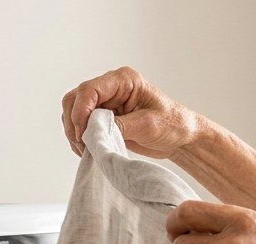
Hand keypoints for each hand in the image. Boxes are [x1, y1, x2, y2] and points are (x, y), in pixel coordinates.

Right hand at [61, 67, 202, 157]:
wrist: (182, 138)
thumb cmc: (173, 125)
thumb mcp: (148, 125)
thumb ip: (120, 126)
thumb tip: (94, 131)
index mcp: (124, 80)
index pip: (90, 89)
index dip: (81, 111)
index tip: (83, 133)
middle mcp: (111, 87)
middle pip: (76, 98)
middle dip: (74, 122)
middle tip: (82, 144)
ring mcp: (106, 102)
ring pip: (74, 111)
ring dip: (74, 131)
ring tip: (85, 150)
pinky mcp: (104, 117)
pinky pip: (82, 124)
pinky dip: (80, 137)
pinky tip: (88, 150)